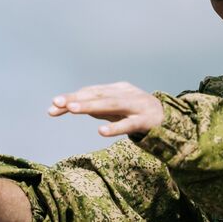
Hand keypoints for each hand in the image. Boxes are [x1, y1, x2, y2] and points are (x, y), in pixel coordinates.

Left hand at [48, 82, 164, 136]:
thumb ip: (94, 108)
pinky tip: (101, 132)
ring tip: (72, 109)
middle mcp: (125, 94)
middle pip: (98, 95)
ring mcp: (136, 106)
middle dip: (76, 99)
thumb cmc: (137, 113)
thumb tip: (67, 106)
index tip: (53, 106)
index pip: (90, 92)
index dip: (71, 98)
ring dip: (90, 106)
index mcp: (117, 89)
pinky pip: (128, 125)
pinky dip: (115, 127)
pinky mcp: (145, 122)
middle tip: (57, 103)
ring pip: (111, 105)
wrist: (170, 120)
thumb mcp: (114, 109)